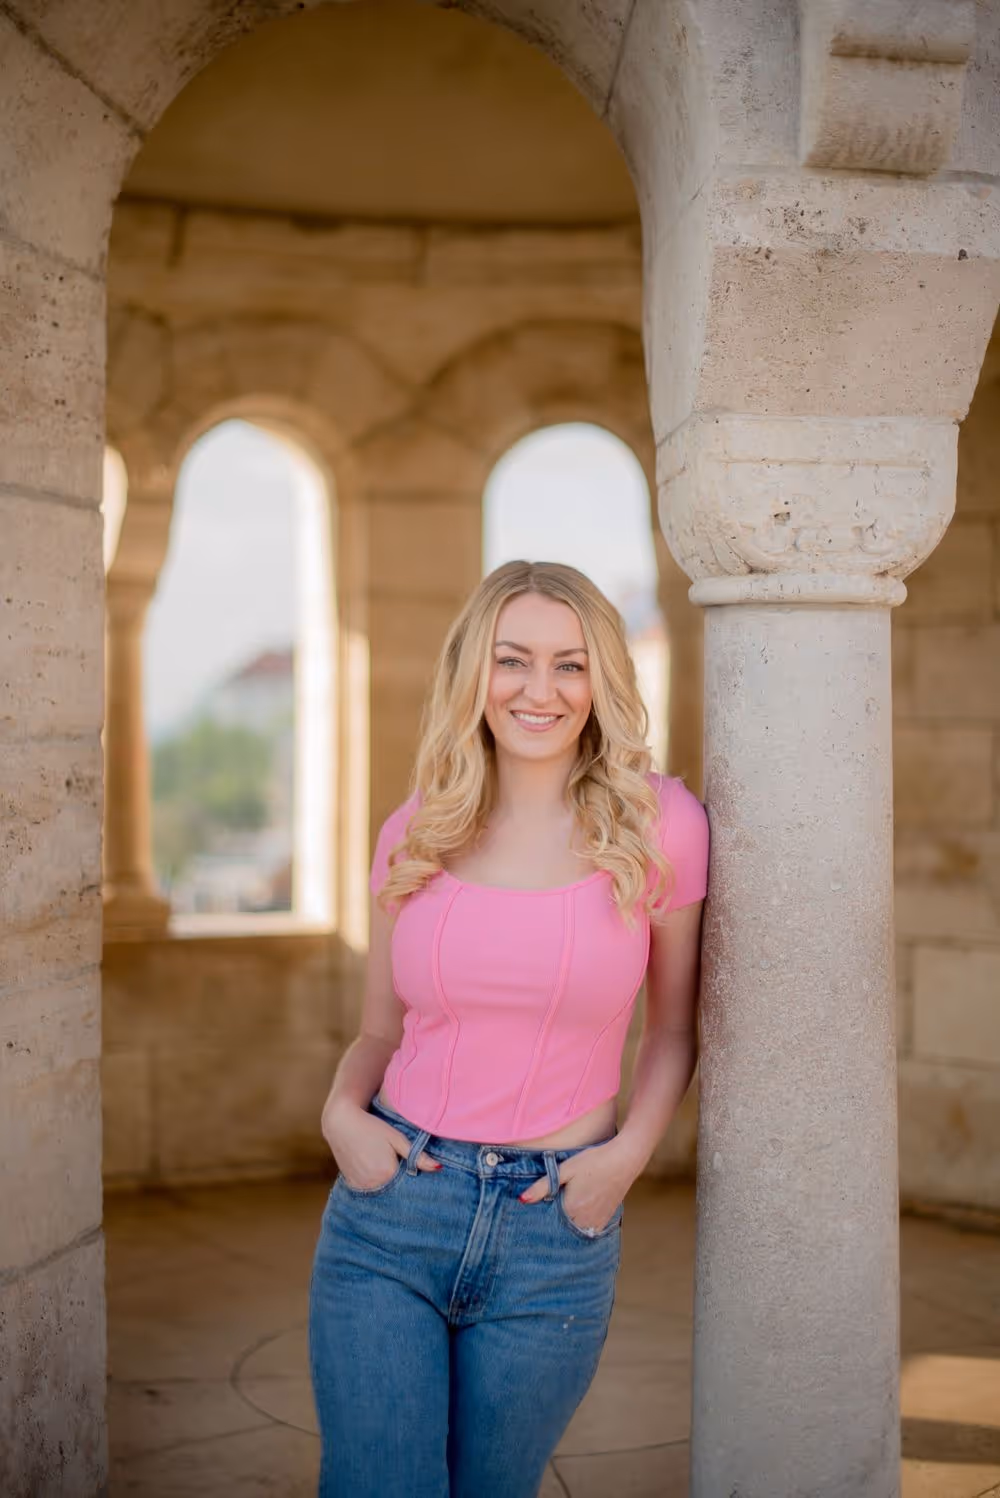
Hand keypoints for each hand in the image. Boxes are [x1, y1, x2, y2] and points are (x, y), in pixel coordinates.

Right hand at [322, 1097, 440, 1191]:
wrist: (341, 1123)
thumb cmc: (372, 1127)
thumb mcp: (397, 1138)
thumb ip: (417, 1155)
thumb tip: (439, 1168)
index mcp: (387, 1173)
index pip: (409, 1186)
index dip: (415, 1179)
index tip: (419, 1176)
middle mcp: (373, 1184)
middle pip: (396, 1191)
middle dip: (403, 1186)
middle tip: (405, 1173)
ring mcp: (361, 1187)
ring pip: (382, 1193)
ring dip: (389, 1187)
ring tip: (391, 1173)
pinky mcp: (353, 1186)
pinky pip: (370, 1191)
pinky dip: (376, 1186)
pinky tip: (378, 1174)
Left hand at [518, 1138, 637, 1232]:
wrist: (624, 1160)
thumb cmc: (593, 1162)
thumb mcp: (565, 1170)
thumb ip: (543, 1186)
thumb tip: (522, 1200)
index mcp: (571, 1210)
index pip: (549, 1225)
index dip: (541, 1220)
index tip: (535, 1216)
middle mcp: (584, 1221)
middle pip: (562, 1231)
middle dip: (553, 1226)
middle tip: (549, 1214)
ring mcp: (596, 1223)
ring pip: (575, 1232)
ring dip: (568, 1227)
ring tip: (563, 1212)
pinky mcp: (606, 1220)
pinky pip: (588, 1231)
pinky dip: (581, 1226)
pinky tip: (577, 1214)